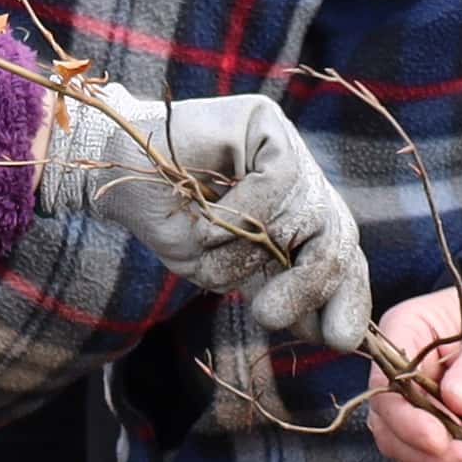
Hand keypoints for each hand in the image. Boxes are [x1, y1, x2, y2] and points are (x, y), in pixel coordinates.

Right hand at [34, 90, 376, 356]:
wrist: (115, 178)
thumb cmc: (169, 224)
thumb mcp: (226, 271)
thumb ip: (277, 292)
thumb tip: (333, 333)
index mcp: (299, 217)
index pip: (342, 254)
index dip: (346, 294)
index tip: (338, 339)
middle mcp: (303, 181)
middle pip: (336, 236)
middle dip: (307, 284)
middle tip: (268, 315)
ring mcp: (288, 147)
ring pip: (304, 213)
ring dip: (248, 250)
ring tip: (204, 246)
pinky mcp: (267, 122)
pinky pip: (278, 180)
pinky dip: (240, 213)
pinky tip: (206, 217)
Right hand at [366, 270, 461, 461]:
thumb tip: (455, 401)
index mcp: (406, 333)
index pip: (385, 385)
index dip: (405, 418)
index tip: (438, 439)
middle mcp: (403, 375)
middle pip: (390, 427)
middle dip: (427, 453)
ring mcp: (420, 407)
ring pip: (407, 453)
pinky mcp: (442, 433)